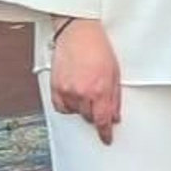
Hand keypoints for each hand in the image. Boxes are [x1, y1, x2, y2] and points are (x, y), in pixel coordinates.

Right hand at [50, 19, 121, 144]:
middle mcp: (83, 93)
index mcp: (100, 90)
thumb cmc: (98, 47)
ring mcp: (67, 90)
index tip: (107, 139)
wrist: (78, 31)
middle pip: (89, 118)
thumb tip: (114, 116)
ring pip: (75, 113)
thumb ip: (115, 97)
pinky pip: (61, 107)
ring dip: (82, 108)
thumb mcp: (115, 72)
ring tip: (86, 92)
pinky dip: (68, 106)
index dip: (105, 133)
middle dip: (96, 114)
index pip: (103, 121)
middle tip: (98, 102)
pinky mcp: (55, 86)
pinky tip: (73, 97)